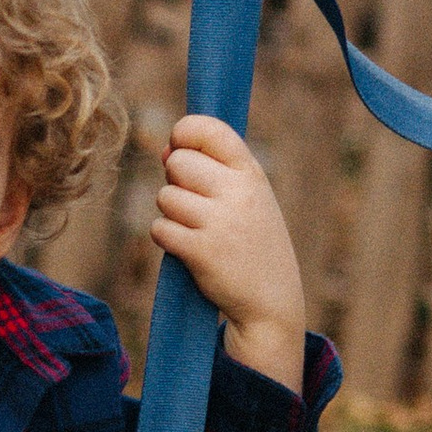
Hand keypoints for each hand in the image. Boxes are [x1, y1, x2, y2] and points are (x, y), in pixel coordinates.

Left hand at [150, 114, 306, 389]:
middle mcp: (238, 193)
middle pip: (178, 162)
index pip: (210, 129)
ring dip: (171, 214)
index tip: (179, 148)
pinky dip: (166, 238)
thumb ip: (211, 171)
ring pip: (165, 197)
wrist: (271, 302)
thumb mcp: (248, 199)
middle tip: (194, 206)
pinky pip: (160, 229)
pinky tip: (188, 249)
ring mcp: (220, 222)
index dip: (184, 133)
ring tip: (197, 231)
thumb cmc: (252, 244)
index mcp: (252, 174)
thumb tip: (164, 150)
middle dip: (175, 180)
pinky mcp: (201, 251)